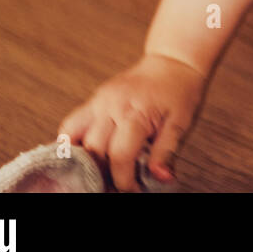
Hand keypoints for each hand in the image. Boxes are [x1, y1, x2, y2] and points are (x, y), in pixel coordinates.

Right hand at [58, 52, 206, 191]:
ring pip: (73, 135)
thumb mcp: (181, 123)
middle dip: (102, 172)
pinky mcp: (94, 98)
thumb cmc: (180, 93)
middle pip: (94, 149)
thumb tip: (161, 179)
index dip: (124, 180)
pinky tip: (84, 153)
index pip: (120, 156)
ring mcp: (99, 100)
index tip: (132, 189)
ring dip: (82, 157)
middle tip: (114, 184)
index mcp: (136, 112)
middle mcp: (112, 105)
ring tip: (97, 170)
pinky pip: (71, 123)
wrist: (174, 62)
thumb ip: (167, 152)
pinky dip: (71, 141)